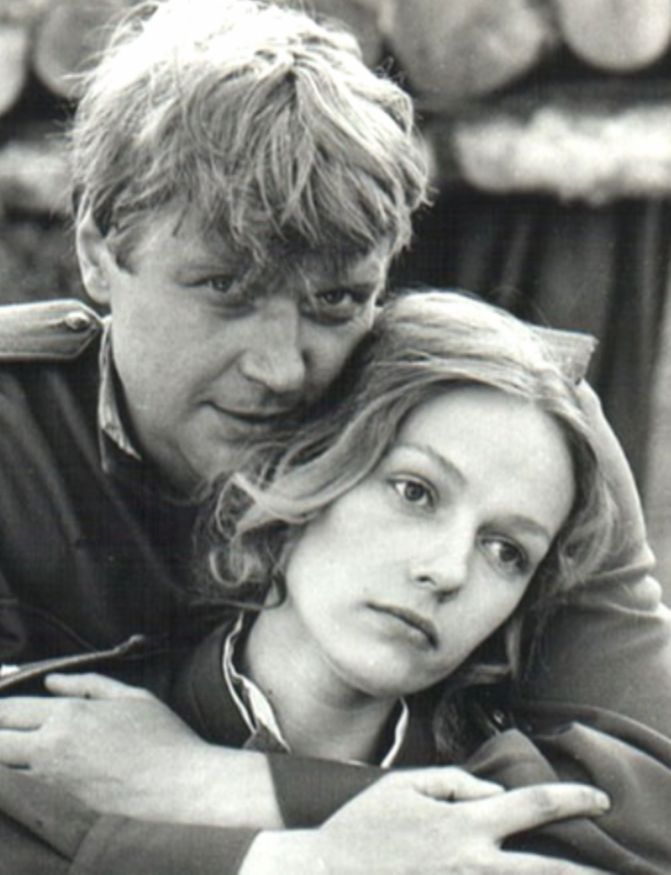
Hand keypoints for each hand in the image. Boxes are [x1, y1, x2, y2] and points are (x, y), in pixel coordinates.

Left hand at [0, 672, 281, 827]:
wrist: (177, 782)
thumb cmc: (161, 733)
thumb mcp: (130, 696)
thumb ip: (87, 685)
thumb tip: (51, 682)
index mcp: (68, 714)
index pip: (11, 709)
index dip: (0, 705)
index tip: (1, 702)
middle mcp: (52, 747)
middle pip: (0, 741)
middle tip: (7, 725)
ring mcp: (55, 779)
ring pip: (9, 767)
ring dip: (11, 755)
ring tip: (21, 743)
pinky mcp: (63, 801)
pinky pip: (31, 786)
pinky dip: (26, 774)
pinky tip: (38, 766)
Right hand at [242, 767, 611, 874]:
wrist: (325, 873)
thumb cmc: (365, 825)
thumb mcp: (407, 784)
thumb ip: (456, 783)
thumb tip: (495, 795)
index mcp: (464, 824)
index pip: (531, 806)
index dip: (572, 800)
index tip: (600, 801)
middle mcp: (471, 864)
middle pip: (546, 868)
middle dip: (588, 872)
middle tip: (623, 872)